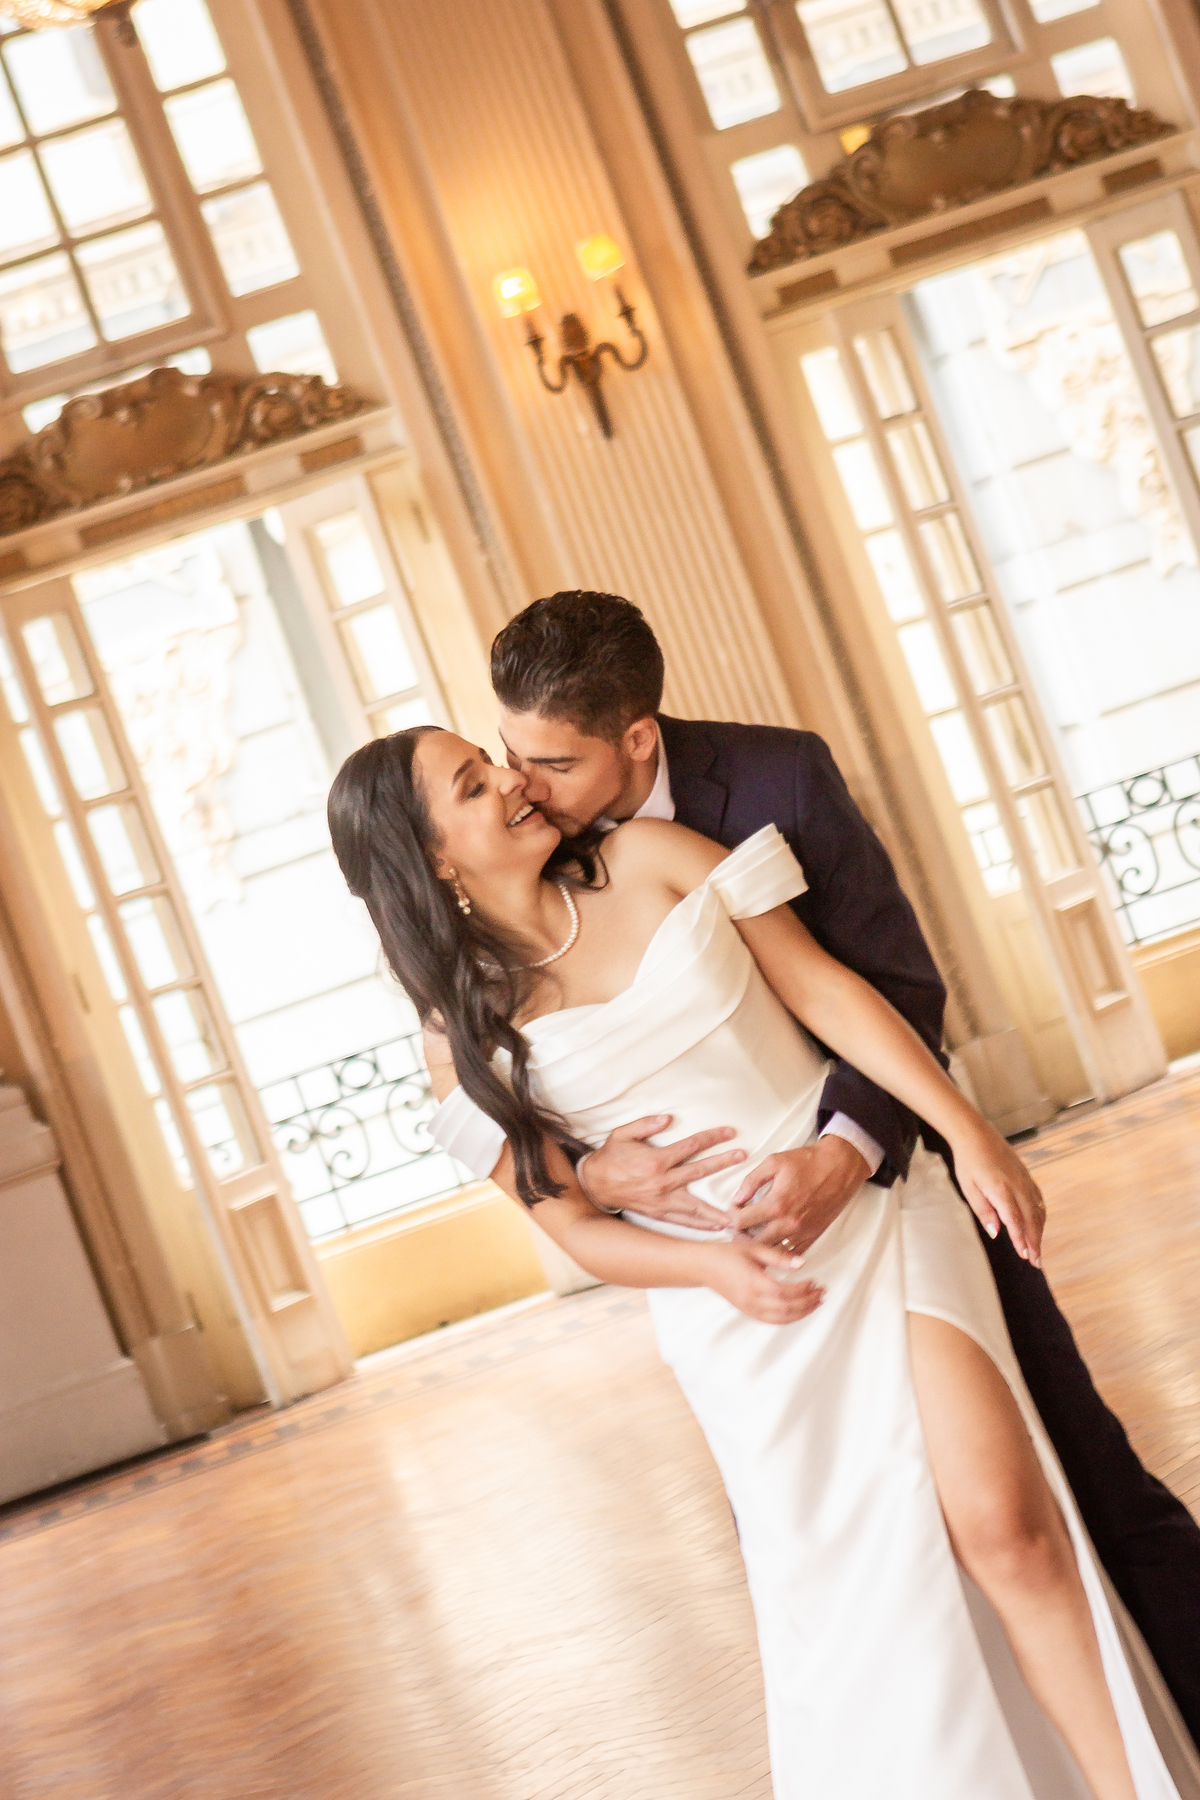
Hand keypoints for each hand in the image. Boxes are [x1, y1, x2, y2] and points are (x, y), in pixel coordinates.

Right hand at [582, 1115, 746, 1229]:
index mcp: (656, 1160)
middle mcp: (662, 1182)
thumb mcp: (623, 1134)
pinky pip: (683, 1222)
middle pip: (699, 1171)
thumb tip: (669, 1118)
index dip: (712, 1138)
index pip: (691, 1146)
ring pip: (696, 1205)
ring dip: (719, 1206)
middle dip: (722, 1163)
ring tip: (739, 1209)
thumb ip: (646, 1124)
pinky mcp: (658, 1214)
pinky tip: (717, 1227)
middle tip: (743, 1157)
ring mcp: (661, 1201)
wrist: (594, 1185)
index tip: (731, 1133)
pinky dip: (701, 1225)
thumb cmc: (610, 1157)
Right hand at [699, 1239, 826, 1323]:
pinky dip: (789, 1318)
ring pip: (781, 1318)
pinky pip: (772, 1321)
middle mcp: (752, 1300)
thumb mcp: (754, 1249)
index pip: (785, 1292)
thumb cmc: (727, 1254)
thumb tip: (802, 1263)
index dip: (803, 1290)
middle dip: (808, 1302)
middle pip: (787, 1308)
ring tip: (816, 1303)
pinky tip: (799, 1310)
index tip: (815, 1281)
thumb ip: (778, 1257)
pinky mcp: (748, 1312)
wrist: (704, 1266)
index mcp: (754, 1283)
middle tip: (822, 1293)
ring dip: (802, 1312)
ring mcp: (750, 1309)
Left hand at [729, 1138, 869, 1253]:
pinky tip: (773, 1239)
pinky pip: (791, 1253)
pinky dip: (779, 1249)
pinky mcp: (812, 1235)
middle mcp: (788, 1223)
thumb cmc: (808, 1162)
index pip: (741, 1221)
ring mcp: (801, 1232)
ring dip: (759, 1244)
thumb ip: (751, 1181)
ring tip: (753, 1232)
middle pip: (753, 1242)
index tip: (734, 1210)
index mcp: (776, 1204)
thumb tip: (737, 1198)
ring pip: (772, 1251)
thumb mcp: (774, 1162)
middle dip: (741, 1234)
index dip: (731, 1216)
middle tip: (739, 1225)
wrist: (839, 1167)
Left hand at [951, 1121, 1045, 1266]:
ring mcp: (1024, 1179)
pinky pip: (1038, 1199)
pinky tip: (1038, 1225)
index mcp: (1001, 1189)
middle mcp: (1017, 1185)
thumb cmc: (968, 1162)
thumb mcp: (969, 1188)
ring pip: (1038, 1210)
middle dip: (1035, 1242)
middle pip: (1031, 1219)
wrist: (975, 1134)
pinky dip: (1040, 1215)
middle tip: (1036, 1262)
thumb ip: (983, 1211)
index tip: (1025, 1256)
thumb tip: (996, 1233)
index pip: (1015, 1221)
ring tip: (1036, 1249)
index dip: (1021, 1240)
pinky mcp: (1026, 1175)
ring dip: (1039, 1231)